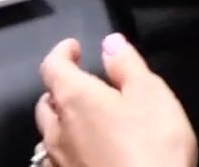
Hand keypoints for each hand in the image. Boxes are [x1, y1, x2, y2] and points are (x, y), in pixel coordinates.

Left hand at [36, 35, 195, 166]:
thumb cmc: (152, 144)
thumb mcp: (150, 94)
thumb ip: (127, 65)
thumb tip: (110, 42)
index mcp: (75, 98)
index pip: (52, 66)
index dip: (61, 52)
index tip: (75, 47)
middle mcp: (58, 130)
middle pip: (46, 102)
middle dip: (61, 89)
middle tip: (84, 85)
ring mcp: (60, 163)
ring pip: (50, 135)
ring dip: (63, 122)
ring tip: (85, 120)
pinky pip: (59, 161)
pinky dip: (68, 150)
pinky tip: (87, 155)